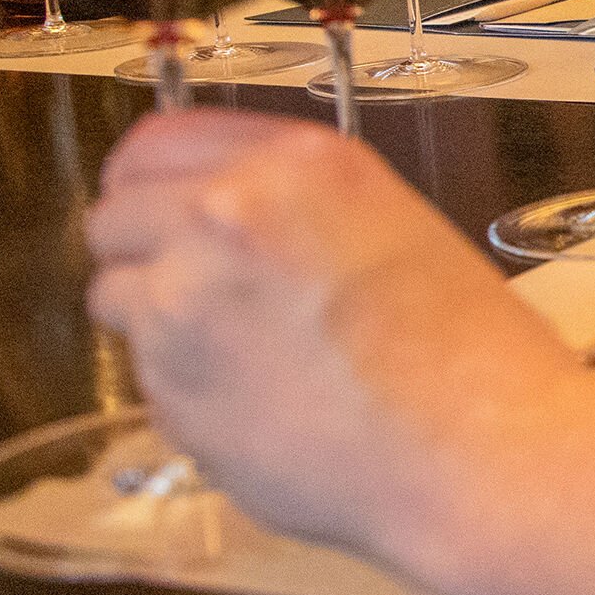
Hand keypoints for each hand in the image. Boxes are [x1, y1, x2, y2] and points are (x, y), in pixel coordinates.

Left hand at [84, 110, 584, 564]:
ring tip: (245, 353)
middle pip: (113, 216)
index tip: (159, 202)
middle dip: (146, 250)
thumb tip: (222, 221)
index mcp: (299, 166)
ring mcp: (184, 304)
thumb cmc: (473, 357)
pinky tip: (263, 402)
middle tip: (202, 288)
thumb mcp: (402, 228)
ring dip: (161, 320)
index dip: (153, 179)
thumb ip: (298, 207)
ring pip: (116, 297)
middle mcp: (227, 218)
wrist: (481, 453)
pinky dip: (186, 388)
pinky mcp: (167, 389)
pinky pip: (146, 377)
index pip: (158, 141)